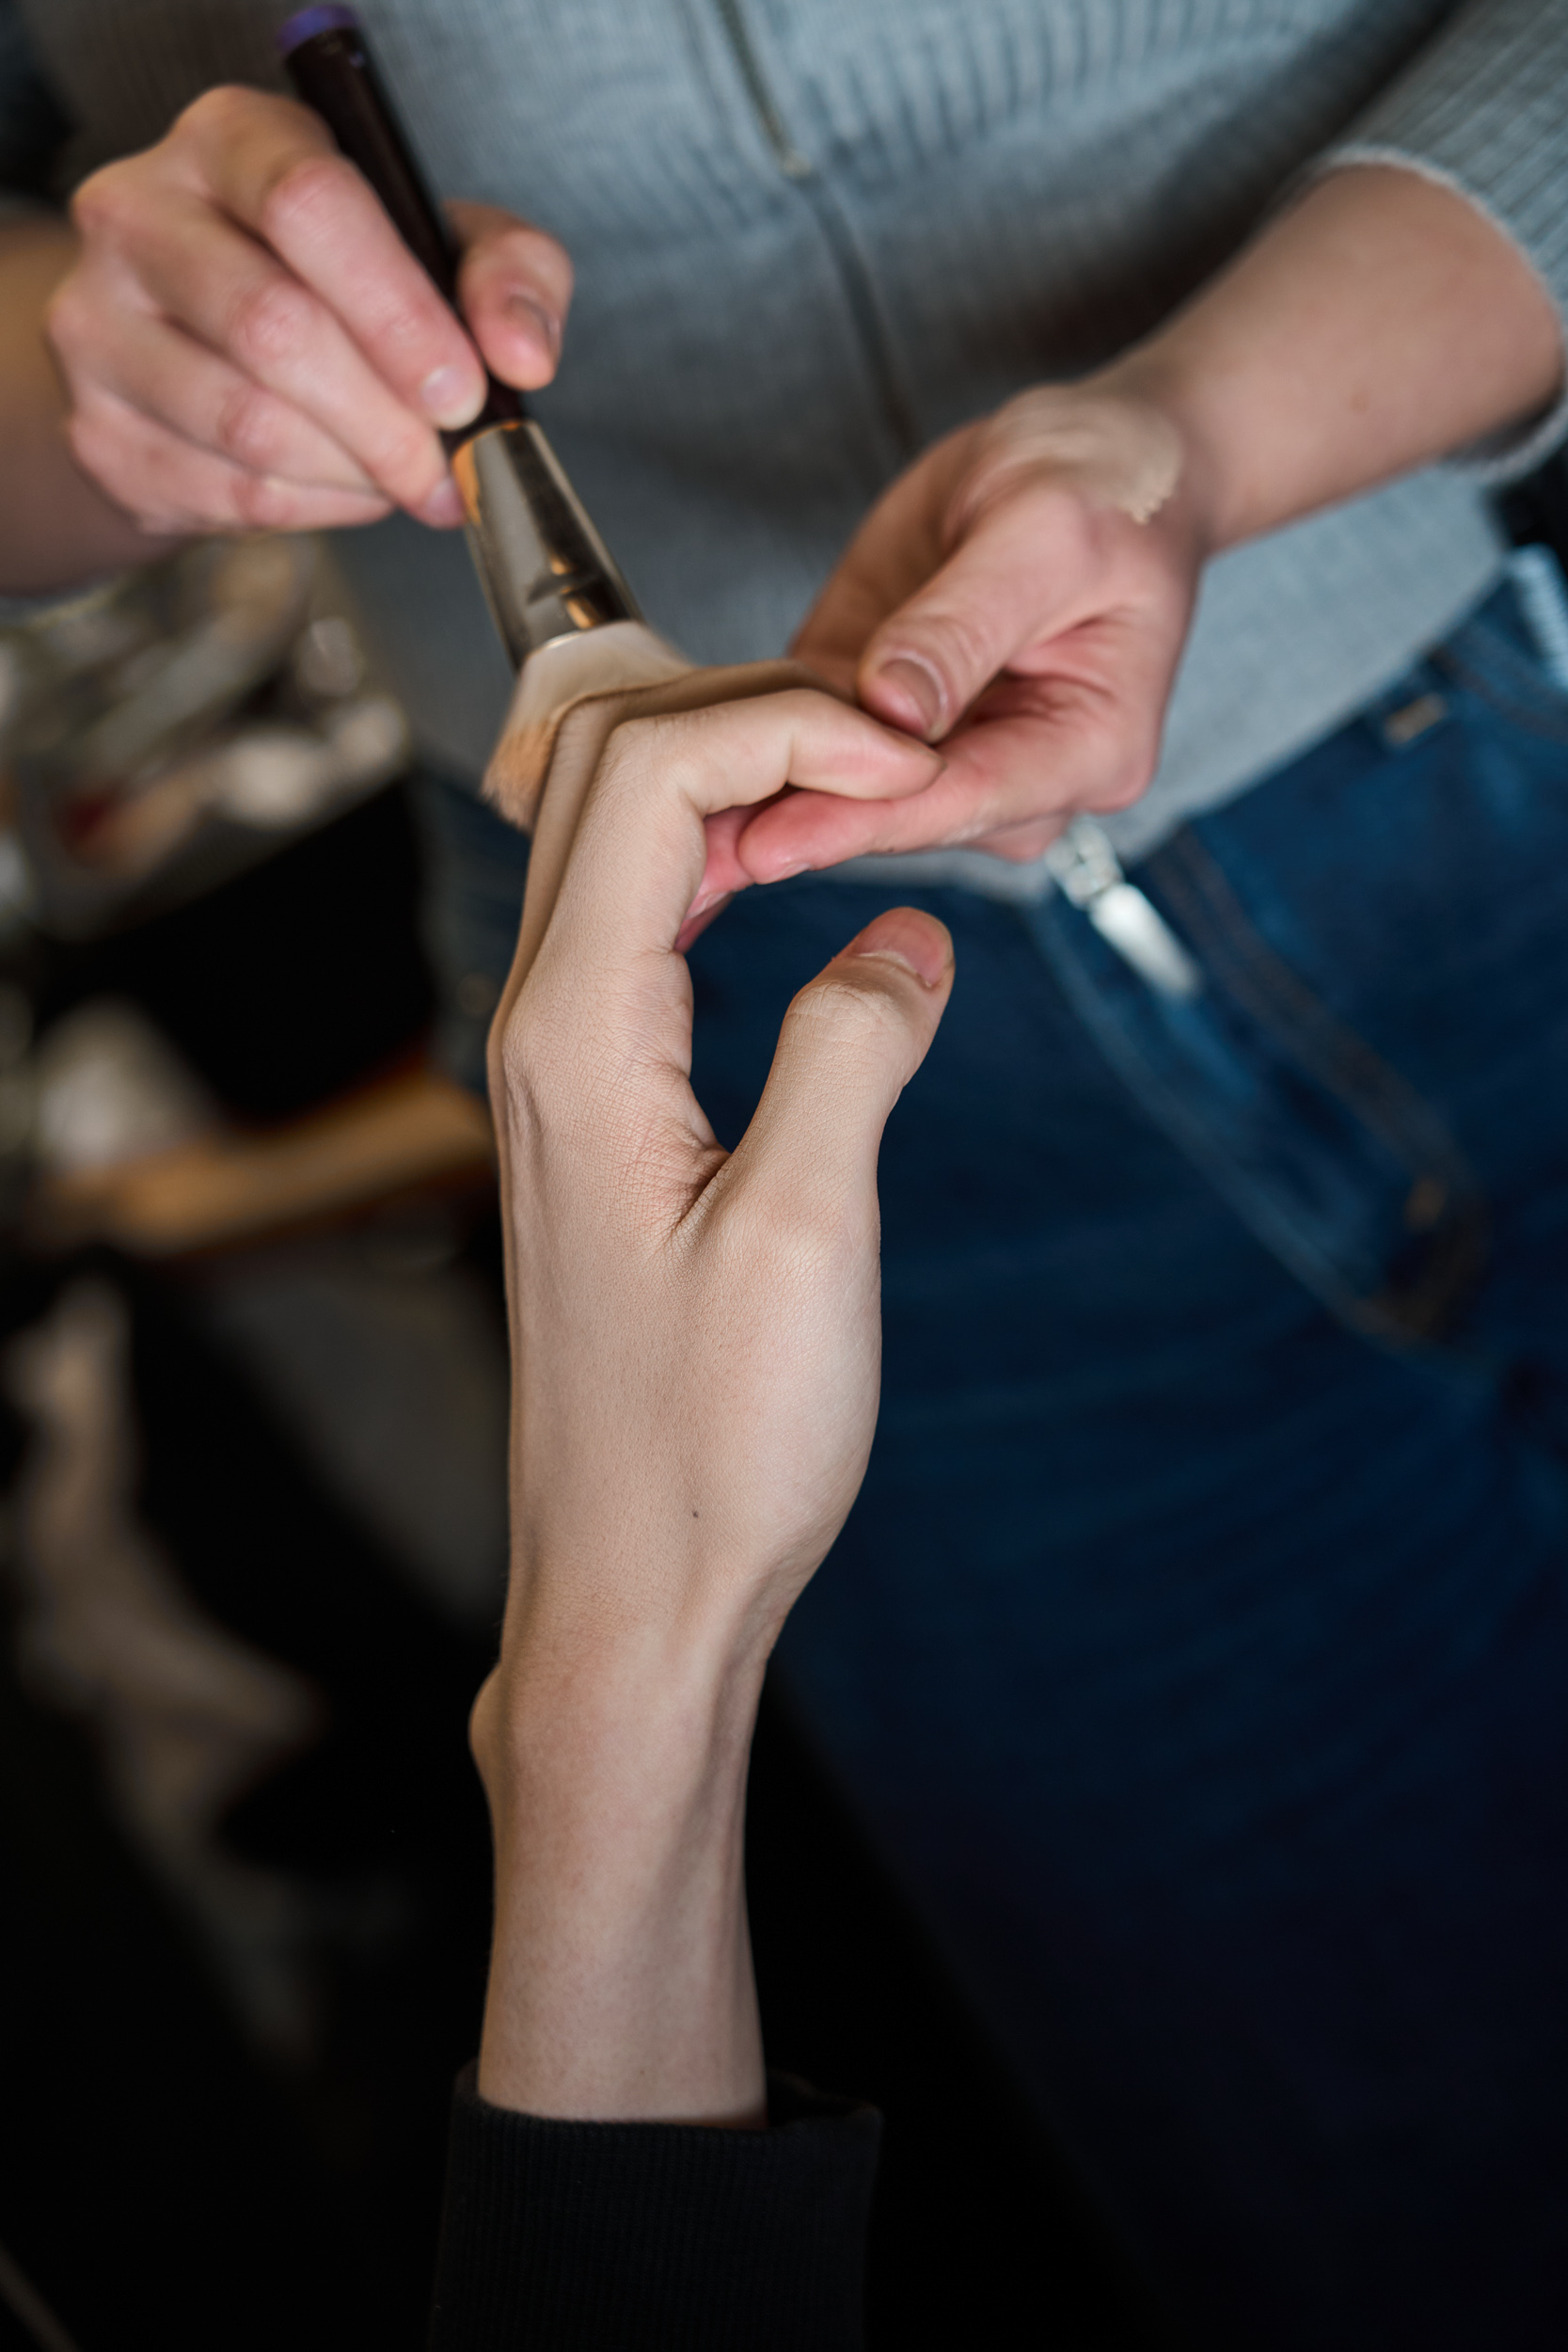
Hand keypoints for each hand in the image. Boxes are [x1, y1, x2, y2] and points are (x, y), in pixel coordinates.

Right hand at [46, 85, 570, 537]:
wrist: (204, 349)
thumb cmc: (337, 283)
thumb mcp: (439, 247)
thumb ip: (507, 275)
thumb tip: (522, 355)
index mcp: (233, 141)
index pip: (310, 207)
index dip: (398, 314)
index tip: (461, 391)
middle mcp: (142, 215)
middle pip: (274, 328)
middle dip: (386, 421)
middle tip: (444, 466)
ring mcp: (103, 326)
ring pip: (250, 426)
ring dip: (354, 473)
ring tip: (397, 473)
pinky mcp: (102, 431)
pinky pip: (231, 494)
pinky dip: (314, 510)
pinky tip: (341, 486)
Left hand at [471, 688, 950, 2120]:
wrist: (630, 1586)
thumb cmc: (709, 1448)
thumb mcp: (809, 1238)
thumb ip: (855, 1050)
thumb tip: (908, 931)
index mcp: (577, 1038)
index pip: (651, 775)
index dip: (788, 725)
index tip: (913, 760)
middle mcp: (538, 1032)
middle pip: (607, 770)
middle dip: (754, 720)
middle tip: (897, 755)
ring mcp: (552, 1070)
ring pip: (607, 839)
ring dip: (731, 782)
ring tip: (863, 797)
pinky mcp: (585, 1114)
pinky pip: (628, 923)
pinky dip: (712, 863)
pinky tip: (794, 892)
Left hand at [720, 383, 1203, 884]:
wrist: (1090, 461)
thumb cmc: (1101, 488)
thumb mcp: (1043, 533)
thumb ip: (964, 625)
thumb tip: (893, 709)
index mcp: (1088, 746)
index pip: (963, 799)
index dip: (861, 822)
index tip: (772, 843)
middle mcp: (1020, 776)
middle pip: (897, 818)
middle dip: (793, 831)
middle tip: (686, 860)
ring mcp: (952, 759)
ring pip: (846, 795)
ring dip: (757, 806)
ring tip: (662, 830)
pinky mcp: (884, 724)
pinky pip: (814, 749)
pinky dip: (748, 760)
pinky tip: (674, 778)